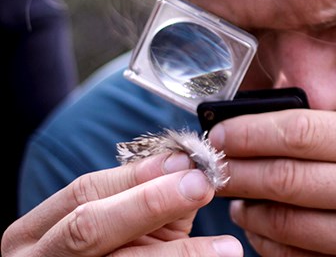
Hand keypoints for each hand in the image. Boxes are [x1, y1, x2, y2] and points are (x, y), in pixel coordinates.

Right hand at [2, 152, 242, 256]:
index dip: (136, 175)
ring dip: (181, 254)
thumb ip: (144, 200)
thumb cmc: (108, 255)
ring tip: (227, 248)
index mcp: (34, 233)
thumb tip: (190, 171)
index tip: (184, 162)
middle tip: (201, 188)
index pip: (83, 192)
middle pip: (89, 227)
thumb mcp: (114, 228)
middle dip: (149, 203)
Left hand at [210, 109, 335, 255]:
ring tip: (238, 200)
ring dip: (247, 210)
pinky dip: (266, 242)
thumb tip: (259, 114)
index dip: (249, 131)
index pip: (302, 130)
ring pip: (284, 221)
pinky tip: (262, 231)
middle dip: (237, 171)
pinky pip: (293, 256)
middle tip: (214, 168)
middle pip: (286, 176)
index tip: (219, 133)